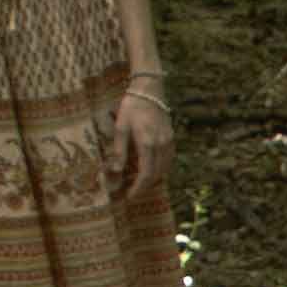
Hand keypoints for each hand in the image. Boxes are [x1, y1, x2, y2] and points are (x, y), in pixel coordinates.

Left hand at [101, 80, 172, 194]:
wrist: (149, 90)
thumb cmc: (132, 107)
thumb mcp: (121, 127)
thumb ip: (119, 149)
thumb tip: (116, 170)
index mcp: (147, 144)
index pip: (146, 174)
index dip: (139, 188)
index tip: (130, 196)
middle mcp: (161, 145)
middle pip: (156, 174)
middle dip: (145, 186)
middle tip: (134, 191)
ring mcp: (168, 142)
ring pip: (164, 168)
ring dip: (154, 178)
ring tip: (141, 182)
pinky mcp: (171, 138)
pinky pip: (168, 159)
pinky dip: (160, 168)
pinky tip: (151, 168)